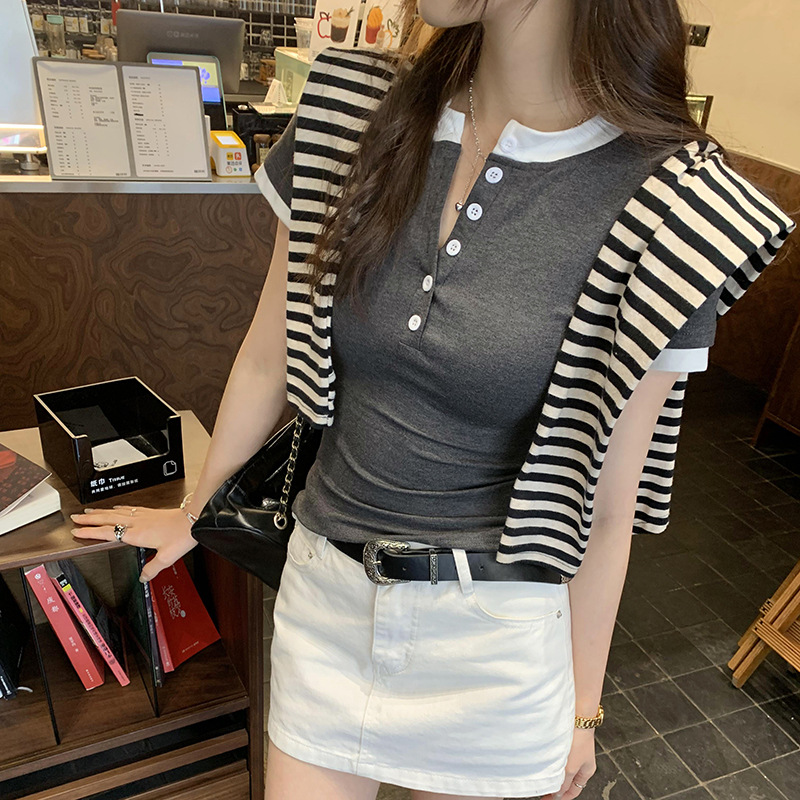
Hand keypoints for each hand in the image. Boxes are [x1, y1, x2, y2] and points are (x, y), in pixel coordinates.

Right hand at [70, 505, 198, 582]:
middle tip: (75, 518)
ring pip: (116, 512)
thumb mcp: (166, 558)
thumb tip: (142, 578)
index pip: (107, 533)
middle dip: (89, 519)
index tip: (77, 531)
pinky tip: (117, 507)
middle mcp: (137, 523)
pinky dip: (118, 508)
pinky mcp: (150, 511)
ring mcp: (143, 515)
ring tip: (88, 511)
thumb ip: (152, 568)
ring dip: (101, 512)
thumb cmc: (181, 535)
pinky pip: (129, 508)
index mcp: (136, 534)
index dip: (90, 532)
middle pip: (107, 519)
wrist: (194, 518)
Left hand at [540, 728, 596, 799]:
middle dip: (555, 784)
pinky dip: (551, 759)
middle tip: (542, 788)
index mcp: (586, 771)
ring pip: (561, 767)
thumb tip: (558, 795)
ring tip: (540, 775)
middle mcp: (580, 761)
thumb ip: (564, 782)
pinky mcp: (565, 741)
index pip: (573, 791)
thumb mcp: (570, 767)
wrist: (577, 716)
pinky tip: (542, 759)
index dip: (562, 797)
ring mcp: (573, 750)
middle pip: (567, 779)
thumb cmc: (579, 739)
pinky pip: (557, 755)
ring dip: (552, 771)